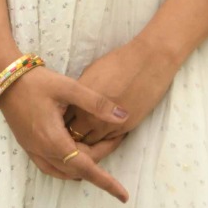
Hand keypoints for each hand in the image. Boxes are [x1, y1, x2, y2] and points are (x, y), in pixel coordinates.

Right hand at [0, 66, 129, 200]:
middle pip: (78, 169)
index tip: (123, 196)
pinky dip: (67, 166)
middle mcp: (42, 151)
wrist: (5, 78)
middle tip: (115, 138)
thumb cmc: (36, 81)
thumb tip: (124, 117)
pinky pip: (51, 167)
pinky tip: (76, 154)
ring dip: (84, 165)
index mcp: (54, 140)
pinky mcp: (28, 146)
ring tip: (99, 146)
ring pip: (64, 171)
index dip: (106, 182)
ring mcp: (33, 150)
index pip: (86, 168)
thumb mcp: (69, 87)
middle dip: (100, 160)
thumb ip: (96, 103)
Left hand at [67, 40, 175, 159]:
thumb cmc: (117, 63)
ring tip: (90, 135)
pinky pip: (109, 141)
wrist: (146, 63)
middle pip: (74, 137)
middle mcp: (90, 117)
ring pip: (91, 144)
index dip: (61, 124)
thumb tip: (73, 104)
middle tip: (73, 134)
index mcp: (78, 102)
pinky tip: (105, 132)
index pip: (62, 122)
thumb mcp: (89, 74)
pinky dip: (105, 139)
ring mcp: (108, 126)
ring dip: (89, 140)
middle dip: (72, 137)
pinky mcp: (124, 129)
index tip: (62, 123)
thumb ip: (79, 94)